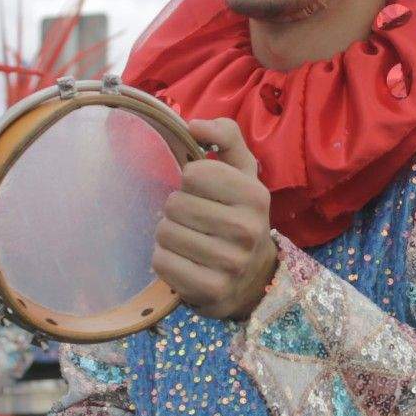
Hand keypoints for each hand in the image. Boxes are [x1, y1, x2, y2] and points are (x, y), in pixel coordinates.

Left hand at [154, 117, 277, 320]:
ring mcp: (231, 263)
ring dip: (169, 235)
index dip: (191, 181)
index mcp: (254, 195)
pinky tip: (183, 261)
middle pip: (175, 203)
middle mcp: (248, 229)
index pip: (193, 172)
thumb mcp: (241, 173)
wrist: (252, 279)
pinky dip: (164, 260)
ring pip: (165, 233)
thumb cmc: (238, 216)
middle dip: (177, 210)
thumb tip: (194, 125)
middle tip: (194, 221)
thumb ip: (225, 137)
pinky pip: (161, 262)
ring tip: (189, 241)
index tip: (205, 194)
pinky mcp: (211, 289)